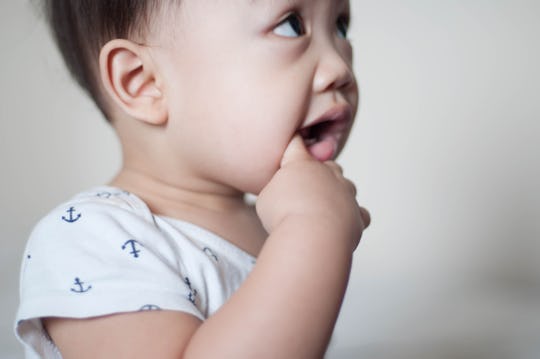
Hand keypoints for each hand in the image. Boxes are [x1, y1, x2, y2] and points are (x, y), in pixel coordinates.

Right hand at [257, 135, 369, 250]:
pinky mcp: (357, 214)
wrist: (310, 236)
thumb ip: (277, 190)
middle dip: (319, 174)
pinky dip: (352, 217)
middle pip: (328, 165)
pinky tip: (341, 224)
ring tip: (323, 210)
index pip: (297, 145)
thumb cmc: (283, 216)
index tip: (293, 143)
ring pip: (347, 186)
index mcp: (302, 164)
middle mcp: (328, 173)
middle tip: (305, 191)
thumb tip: (283, 195)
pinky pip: (360, 212)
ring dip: (337, 194)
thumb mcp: (266, 197)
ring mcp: (345, 192)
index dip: (294, 144)